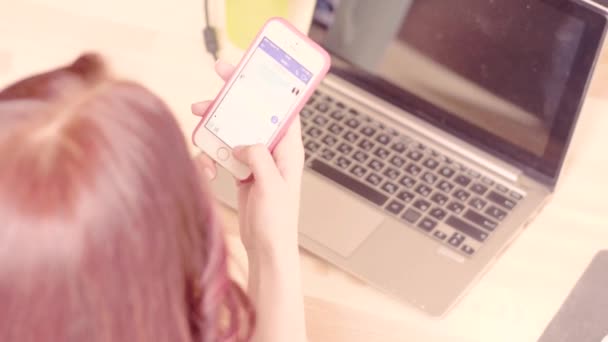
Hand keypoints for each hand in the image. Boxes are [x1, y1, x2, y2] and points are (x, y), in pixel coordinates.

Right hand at [192, 61, 304, 259]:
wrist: (266, 248)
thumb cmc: (278, 223)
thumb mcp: (272, 187)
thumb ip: (259, 159)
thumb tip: (244, 142)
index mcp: (289, 149)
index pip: (281, 109)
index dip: (266, 87)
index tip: (246, 72)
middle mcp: (273, 150)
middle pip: (252, 115)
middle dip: (230, 104)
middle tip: (209, 97)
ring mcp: (256, 160)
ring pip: (233, 132)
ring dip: (214, 129)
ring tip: (198, 126)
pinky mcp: (242, 171)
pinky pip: (223, 153)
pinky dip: (211, 157)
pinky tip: (206, 168)